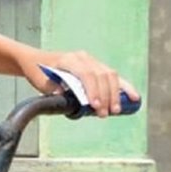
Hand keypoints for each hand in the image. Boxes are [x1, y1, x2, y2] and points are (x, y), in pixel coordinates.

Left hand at [23, 51, 139, 117]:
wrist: (36, 60)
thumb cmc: (38, 72)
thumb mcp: (41, 82)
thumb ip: (53, 90)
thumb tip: (66, 98)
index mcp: (69, 60)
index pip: (86, 74)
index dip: (93, 90)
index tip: (95, 106)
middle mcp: (82, 57)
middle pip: (101, 76)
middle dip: (105, 96)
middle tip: (103, 114)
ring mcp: (91, 61)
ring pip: (110, 75)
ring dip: (115, 94)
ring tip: (114, 111)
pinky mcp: (97, 66)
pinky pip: (113, 76)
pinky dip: (124, 86)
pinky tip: (134, 97)